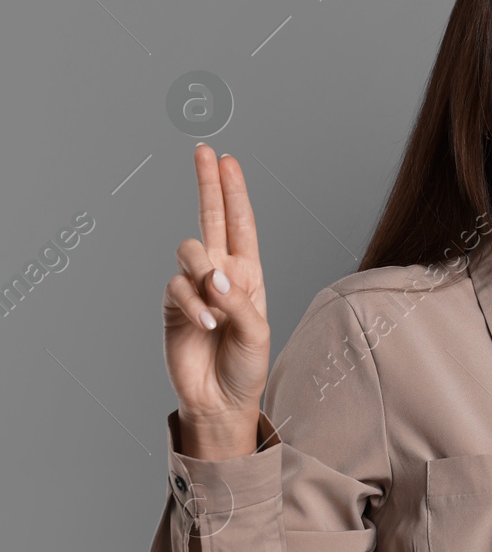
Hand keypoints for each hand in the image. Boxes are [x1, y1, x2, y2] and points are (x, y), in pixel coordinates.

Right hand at [163, 144, 271, 452]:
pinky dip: (193, 305)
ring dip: (203, 274)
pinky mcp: (173, 306)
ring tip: (218, 308)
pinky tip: (206, 326)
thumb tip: (212, 276)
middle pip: (211, 218)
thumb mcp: (258, 331)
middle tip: (204, 152)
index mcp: (248, 273)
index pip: (240, 224)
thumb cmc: (246, 364)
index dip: (233, 191)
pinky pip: (177, 288)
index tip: (227, 159)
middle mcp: (220, 273)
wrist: (221, 399)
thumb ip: (238, 300)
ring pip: (189, 252)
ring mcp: (194, 287)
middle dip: (207, 184)